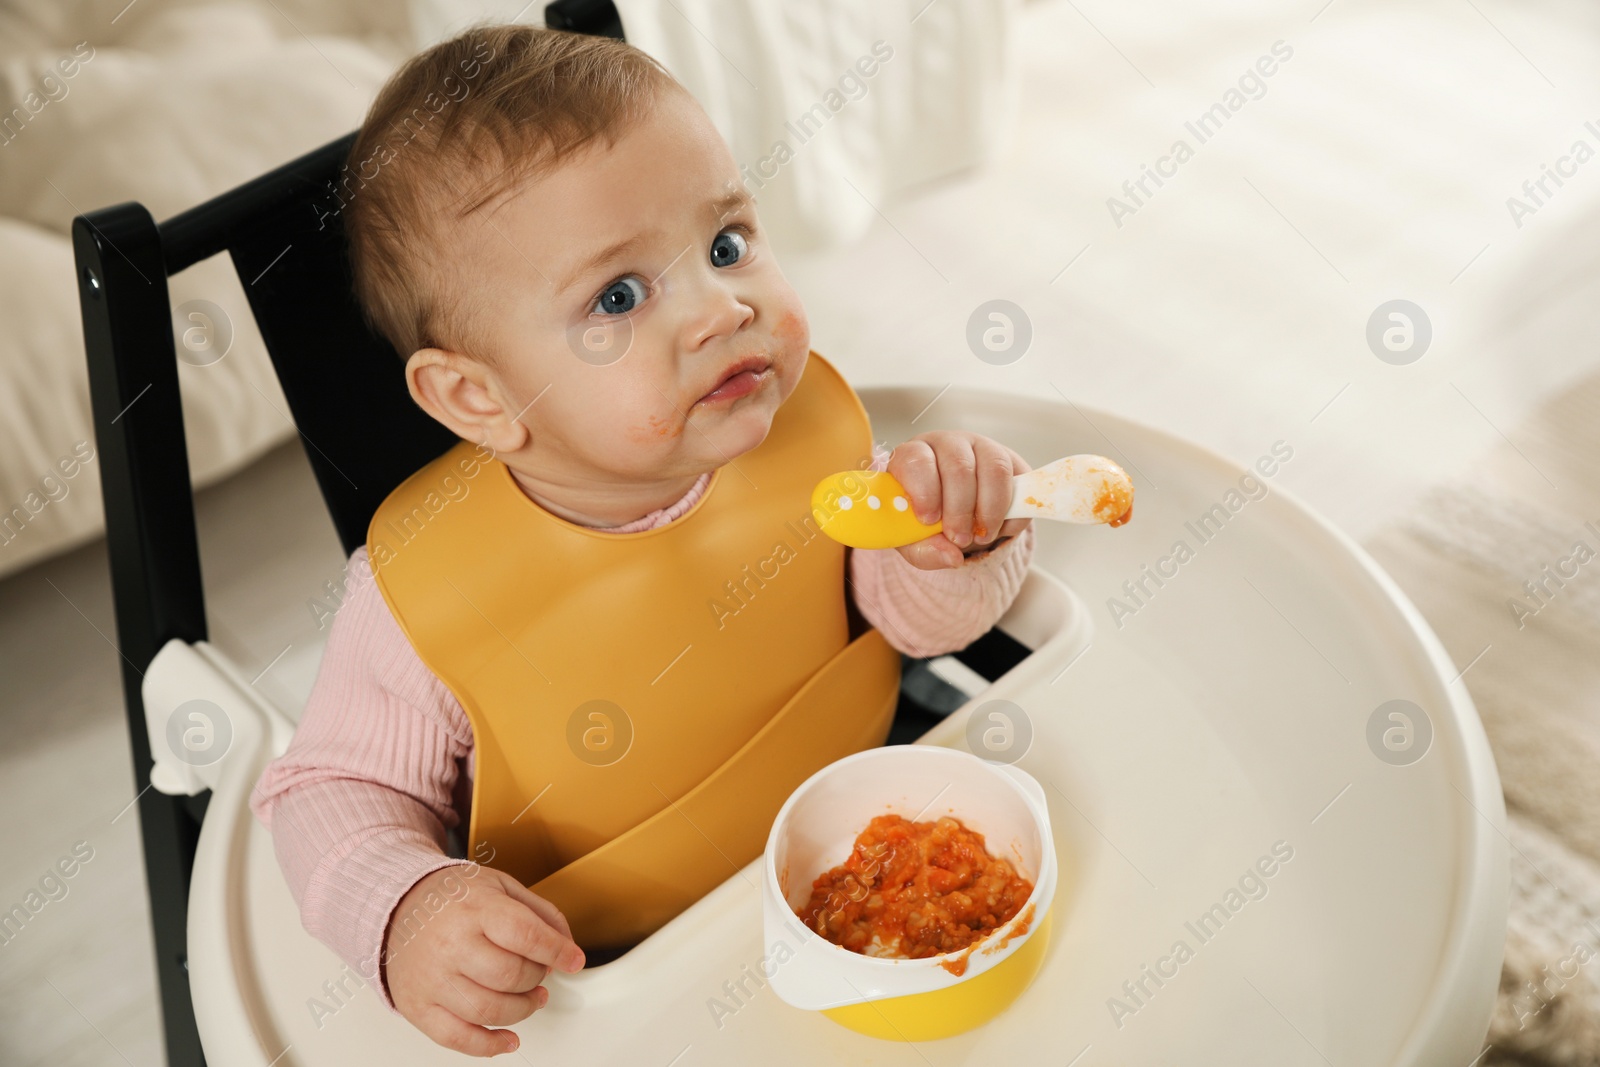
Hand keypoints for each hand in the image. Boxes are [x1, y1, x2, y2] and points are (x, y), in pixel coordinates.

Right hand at [385, 865, 585, 1056]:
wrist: (395, 907)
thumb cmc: (451, 898)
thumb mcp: (500, 886)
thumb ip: (539, 912)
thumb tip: (567, 944)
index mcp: (475, 909)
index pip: (526, 935)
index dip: (557, 951)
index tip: (574, 960)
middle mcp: (451, 944)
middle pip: (510, 976)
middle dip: (537, 979)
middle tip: (541, 974)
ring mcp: (433, 979)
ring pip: (489, 1011)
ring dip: (522, 1011)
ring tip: (531, 999)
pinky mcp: (418, 1006)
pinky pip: (457, 1038)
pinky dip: (489, 1046)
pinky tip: (507, 1040)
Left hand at [887, 431, 1032, 569]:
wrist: (951, 514)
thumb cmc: (924, 520)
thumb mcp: (915, 541)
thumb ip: (925, 550)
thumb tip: (952, 557)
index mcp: (913, 457)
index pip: (917, 461)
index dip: (925, 491)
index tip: (929, 520)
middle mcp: (947, 445)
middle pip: (960, 467)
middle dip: (961, 510)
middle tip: (960, 539)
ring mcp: (980, 447)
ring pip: (995, 469)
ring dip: (991, 510)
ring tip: (982, 536)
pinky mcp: (1009, 459)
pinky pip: (1022, 481)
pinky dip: (1014, 513)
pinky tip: (999, 528)